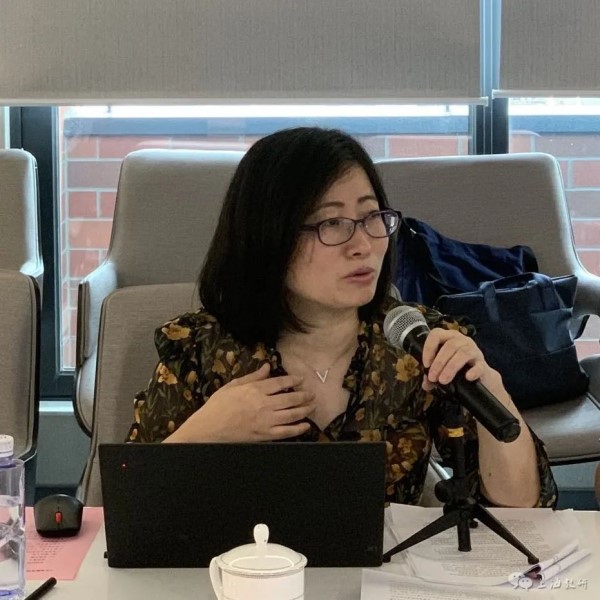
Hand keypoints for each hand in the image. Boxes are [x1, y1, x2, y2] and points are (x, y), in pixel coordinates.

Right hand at [167, 363, 315, 441]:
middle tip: (312, 394)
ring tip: (312, 406)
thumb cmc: (217, 406)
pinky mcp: (265, 435)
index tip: (301, 379)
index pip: (279, 382)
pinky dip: (298, 429)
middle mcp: (263, 403)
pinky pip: (286, 432)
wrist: (208, 429)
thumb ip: (252, 377)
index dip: (293, 379)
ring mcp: (265, 420)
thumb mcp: (233, 385)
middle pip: (290, 397)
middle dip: (304, 395)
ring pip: (292, 414)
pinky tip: (306, 425)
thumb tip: (267, 367)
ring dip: (305, 409)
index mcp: (255, 390)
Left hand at [420, 328, 498, 391]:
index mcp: (449, 337)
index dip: (429, 348)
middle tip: (433, 377)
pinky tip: (467, 377)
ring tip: (443, 380)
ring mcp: (474, 351)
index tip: (426, 364)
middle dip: (439, 362)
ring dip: (451, 367)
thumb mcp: (442, 369)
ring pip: (463, 353)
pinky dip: (473, 371)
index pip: (436, 334)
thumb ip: (432, 375)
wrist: (479, 377)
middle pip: (450, 345)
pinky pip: (479, 366)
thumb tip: (426, 384)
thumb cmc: (457, 369)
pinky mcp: (483, 364)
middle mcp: (462, 340)